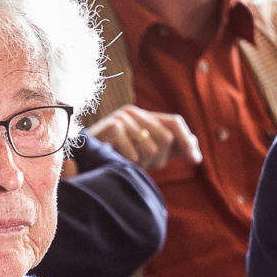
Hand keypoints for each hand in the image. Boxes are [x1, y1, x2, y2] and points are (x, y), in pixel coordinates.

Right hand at [86, 106, 200, 171]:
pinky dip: (129, 163)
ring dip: (143, 163)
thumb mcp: (144, 150)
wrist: (81, 158)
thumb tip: (195, 151)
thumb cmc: (115, 155)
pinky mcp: (111, 127)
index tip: (195, 161)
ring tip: (128, 161)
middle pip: (166, 139)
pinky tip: (117, 160)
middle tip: (143, 164)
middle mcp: (134, 112)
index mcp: (144, 116)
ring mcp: (121, 118)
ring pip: (151, 148)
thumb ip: (168, 147)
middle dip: (159, 159)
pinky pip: (134, 154)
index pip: (175, 122)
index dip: (187, 141)